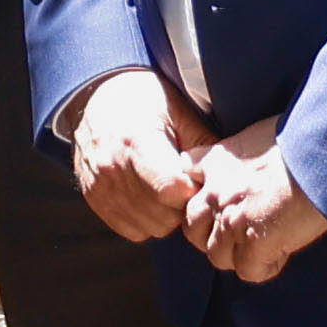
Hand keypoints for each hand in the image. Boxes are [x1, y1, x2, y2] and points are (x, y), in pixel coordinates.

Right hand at [69, 68, 213, 242]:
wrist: (96, 95)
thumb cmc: (144, 100)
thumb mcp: (179, 112)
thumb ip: (204, 145)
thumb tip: (232, 175)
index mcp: (136, 143)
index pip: (173, 191)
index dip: (193, 190)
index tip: (196, 179)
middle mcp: (112, 168)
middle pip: (164, 215)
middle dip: (182, 206)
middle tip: (184, 185)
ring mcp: (99, 186)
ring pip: (150, 227)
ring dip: (166, 217)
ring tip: (166, 191)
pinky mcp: (93, 198)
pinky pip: (131, 231)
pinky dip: (146, 221)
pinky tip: (150, 198)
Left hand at [184, 121, 326, 282]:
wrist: (319, 154)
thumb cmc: (296, 140)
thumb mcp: (251, 135)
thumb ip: (231, 151)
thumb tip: (234, 156)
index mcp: (213, 165)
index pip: (186, 195)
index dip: (203, 210)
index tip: (224, 210)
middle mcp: (215, 194)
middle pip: (194, 233)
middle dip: (214, 238)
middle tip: (243, 235)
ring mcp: (231, 220)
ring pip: (218, 256)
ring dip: (239, 256)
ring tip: (265, 245)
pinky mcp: (255, 242)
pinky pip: (248, 271)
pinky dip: (265, 266)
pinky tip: (281, 251)